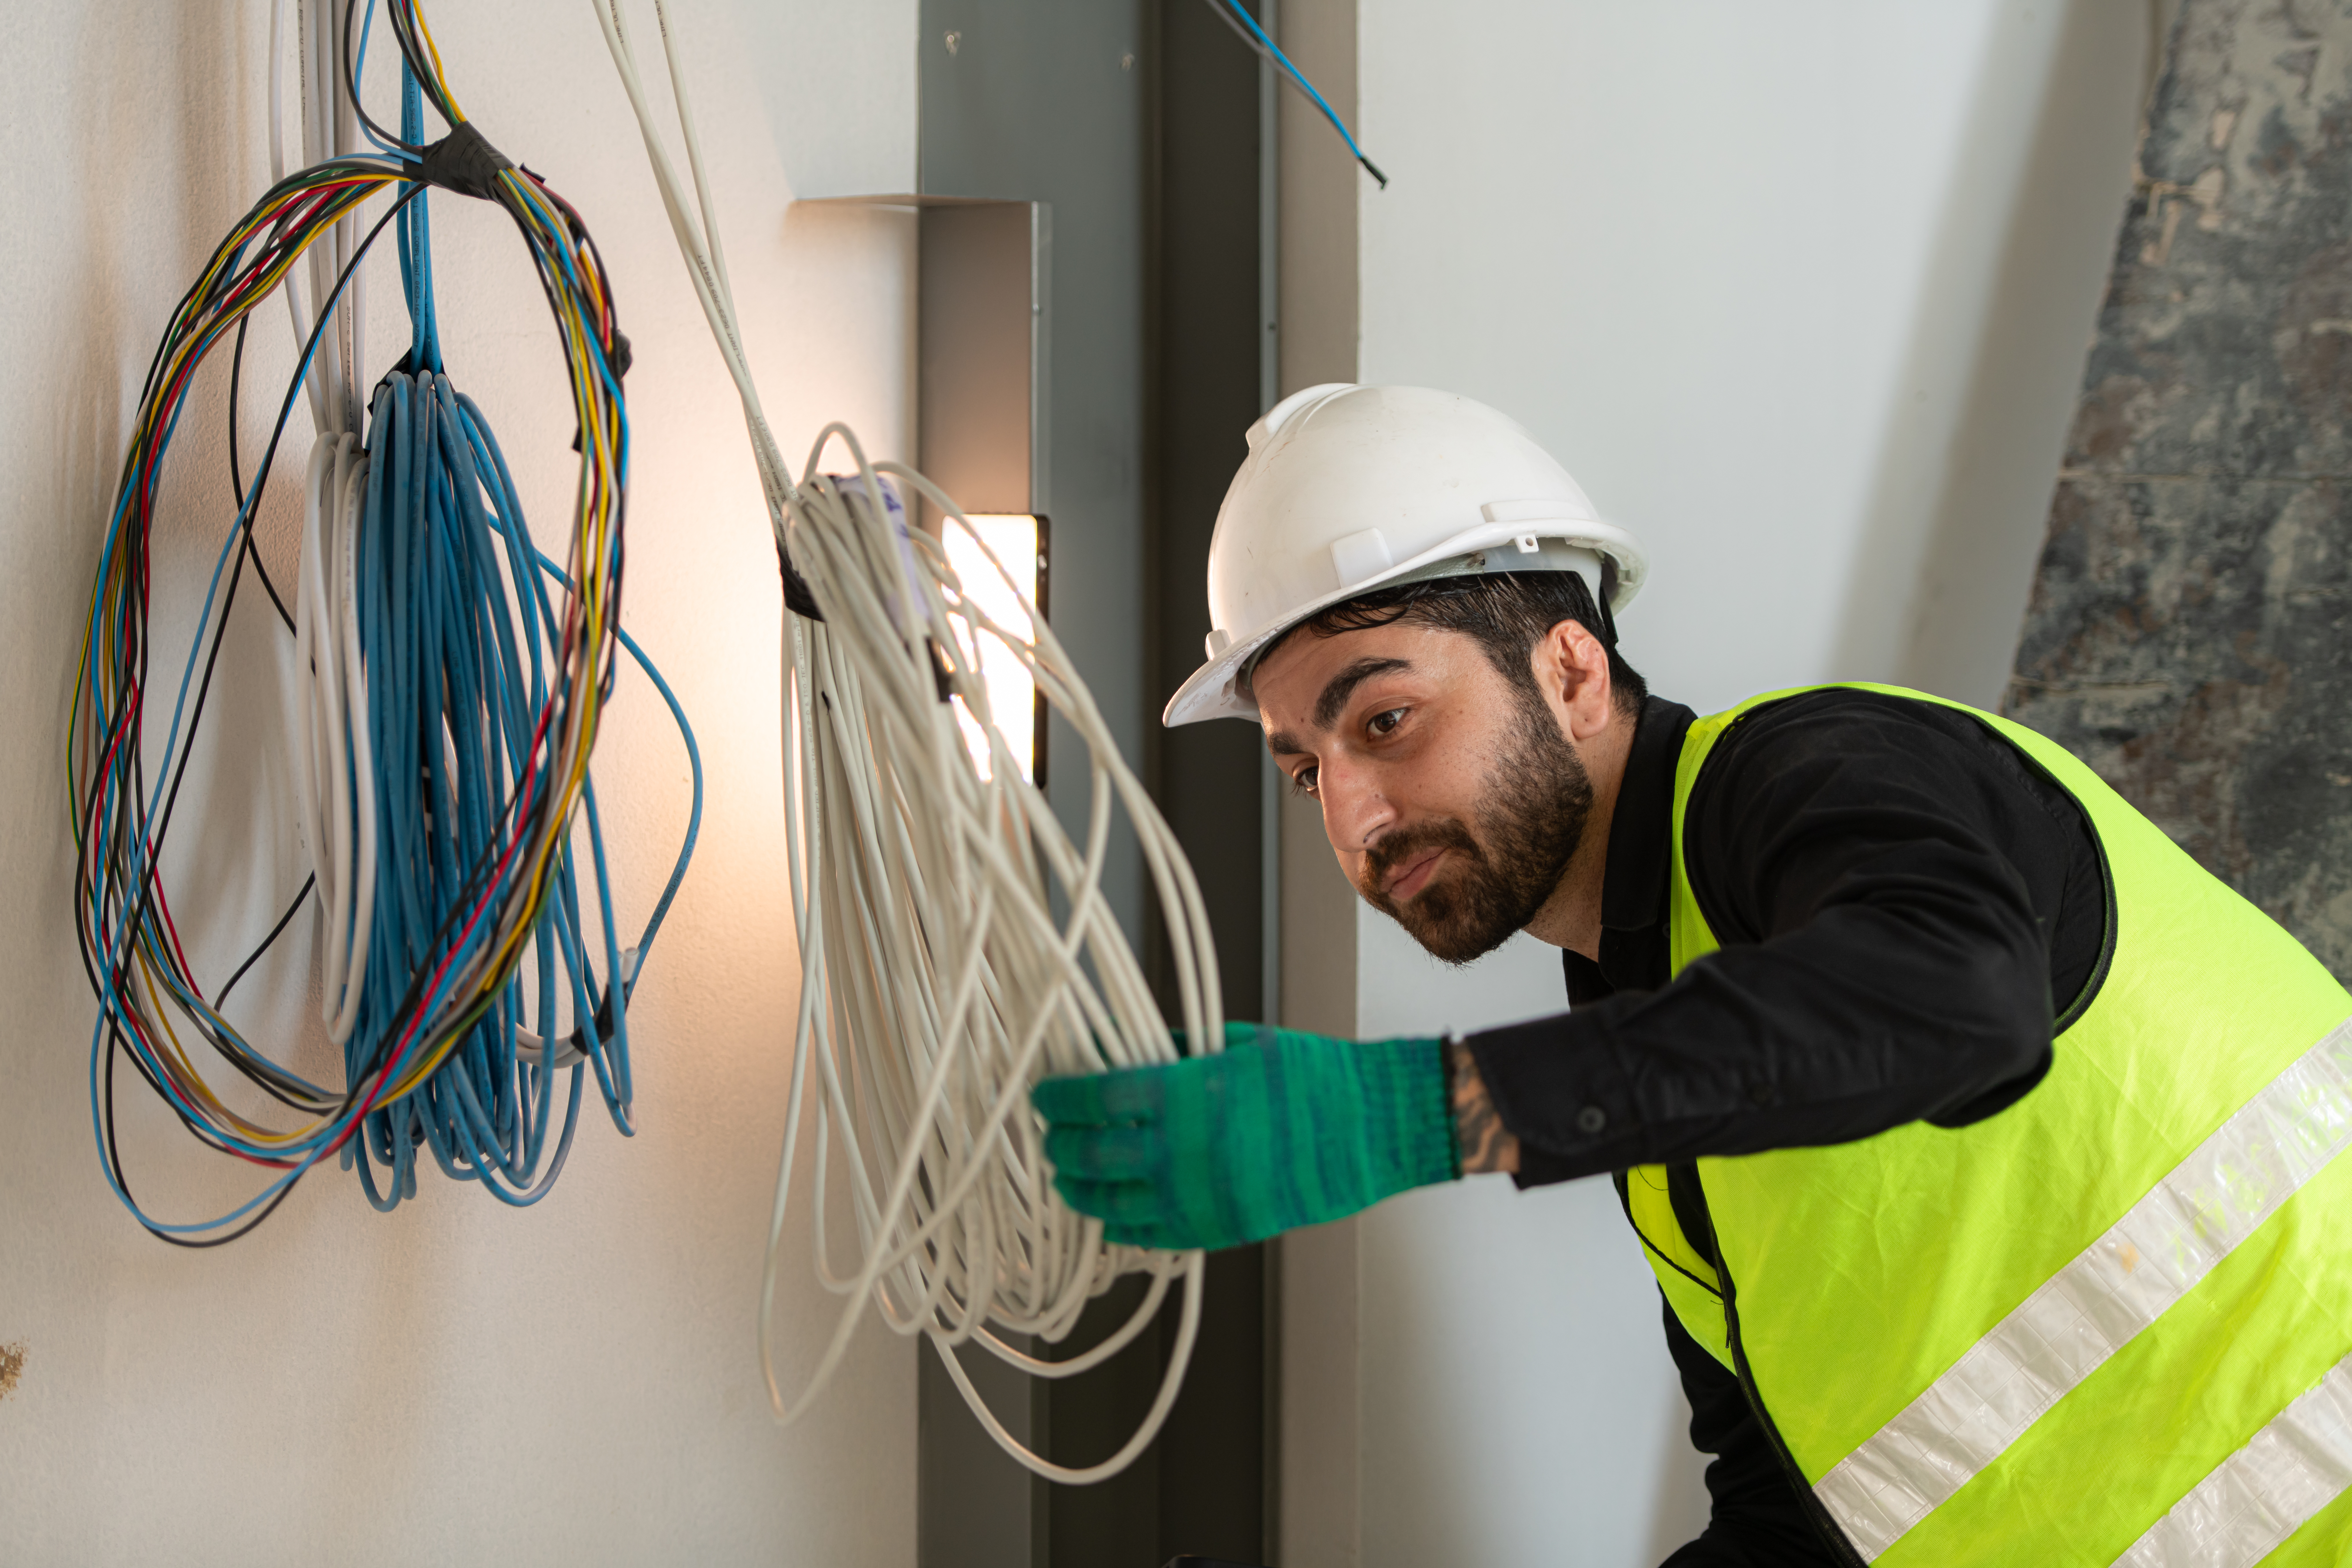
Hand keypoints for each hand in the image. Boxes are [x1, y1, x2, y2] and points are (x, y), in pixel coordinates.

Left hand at [1031, 1022, 1457, 1250]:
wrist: (1368, 1131)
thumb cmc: (1308, 1079)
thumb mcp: (1234, 1044)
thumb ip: (1173, 1051)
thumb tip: (1124, 1053)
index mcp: (1184, 1097)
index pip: (1094, 1100)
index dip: (1060, 1099)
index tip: (1045, 1096)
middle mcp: (1182, 1154)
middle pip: (1092, 1157)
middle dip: (1061, 1147)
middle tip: (1050, 1137)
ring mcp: (1199, 1199)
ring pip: (1111, 1206)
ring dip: (1082, 1192)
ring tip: (1070, 1179)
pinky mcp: (1219, 1231)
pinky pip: (1151, 1237)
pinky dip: (1122, 1227)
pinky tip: (1111, 1216)